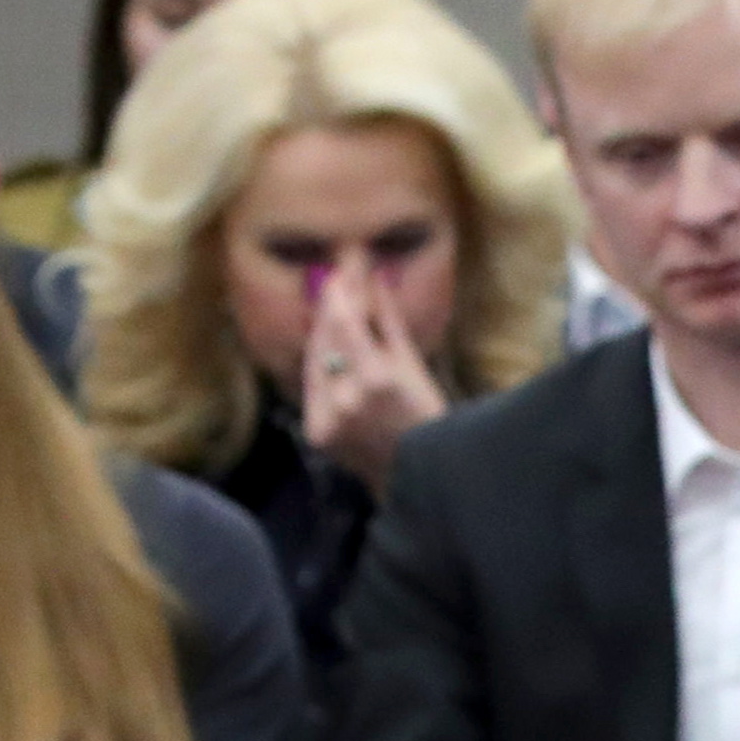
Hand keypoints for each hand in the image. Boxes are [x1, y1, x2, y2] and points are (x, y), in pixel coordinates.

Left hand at [300, 264, 446, 493]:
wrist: (416, 474)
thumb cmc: (428, 418)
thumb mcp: (414, 367)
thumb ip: (389, 322)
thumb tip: (376, 278)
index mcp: (377, 378)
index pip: (345, 320)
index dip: (342, 289)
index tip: (344, 266)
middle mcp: (347, 397)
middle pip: (325, 336)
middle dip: (330, 305)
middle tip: (335, 280)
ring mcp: (328, 417)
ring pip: (314, 359)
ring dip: (321, 330)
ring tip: (331, 308)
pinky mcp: (316, 431)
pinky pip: (311, 385)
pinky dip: (318, 363)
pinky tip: (325, 346)